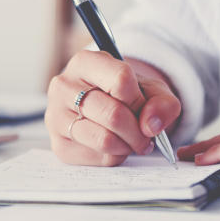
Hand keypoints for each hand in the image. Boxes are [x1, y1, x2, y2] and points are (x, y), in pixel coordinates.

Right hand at [46, 50, 181, 165]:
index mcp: (84, 62)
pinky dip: (115, 156)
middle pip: (114, 114)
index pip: (120, 80)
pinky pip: (98, 158)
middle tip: (146, 135)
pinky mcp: (59, 145)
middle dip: (139, 131)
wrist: (103, 106)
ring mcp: (56, 116)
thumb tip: (151, 126)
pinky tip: (115, 146)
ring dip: (128, 145)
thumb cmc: (126, 95)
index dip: (140, 100)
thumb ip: (162, 103)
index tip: (143, 108)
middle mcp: (63, 86)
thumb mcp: (151, 90)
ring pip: (104, 139)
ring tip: (132, 140)